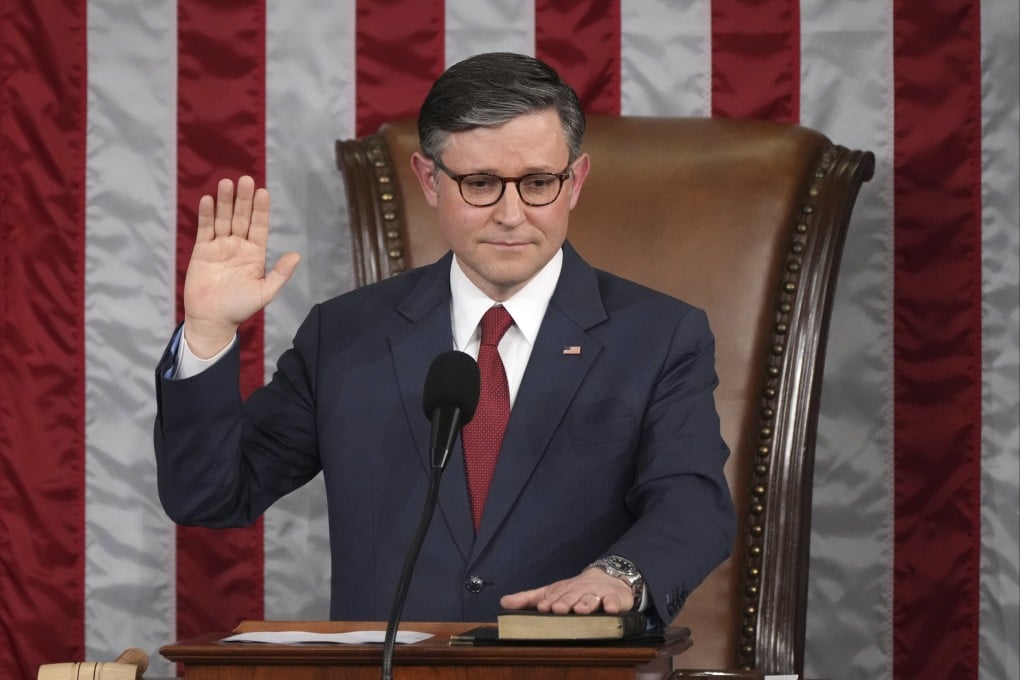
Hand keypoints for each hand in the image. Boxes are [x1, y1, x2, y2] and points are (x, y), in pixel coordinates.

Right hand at [182, 176, 300, 356]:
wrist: (211, 319)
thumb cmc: (239, 308)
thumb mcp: (264, 292)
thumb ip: (280, 274)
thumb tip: (296, 255)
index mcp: (255, 254)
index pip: (259, 226)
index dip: (261, 210)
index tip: (263, 192)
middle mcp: (238, 246)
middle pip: (241, 218)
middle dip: (244, 200)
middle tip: (245, 180)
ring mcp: (220, 246)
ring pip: (223, 219)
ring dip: (225, 202)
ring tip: (226, 183)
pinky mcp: (202, 250)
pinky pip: (205, 229)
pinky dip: (206, 215)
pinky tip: (208, 200)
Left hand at [499, 568, 633, 614]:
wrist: (608, 577)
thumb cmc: (575, 590)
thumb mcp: (551, 592)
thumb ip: (528, 599)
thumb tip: (503, 602)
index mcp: (562, 590)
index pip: (554, 596)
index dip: (548, 601)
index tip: (542, 607)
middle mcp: (578, 591)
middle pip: (571, 596)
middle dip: (565, 602)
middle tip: (558, 609)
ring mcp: (597, 594)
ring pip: (591, 599)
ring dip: (586, 604)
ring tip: (580, 610)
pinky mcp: (615, 598)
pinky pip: (614, 601)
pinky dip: (613, 605)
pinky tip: (611, 609)